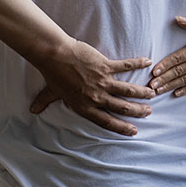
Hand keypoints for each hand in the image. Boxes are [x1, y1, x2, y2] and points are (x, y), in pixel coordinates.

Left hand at [30, 39, 155, 135]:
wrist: (55, 55)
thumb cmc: (52, 74)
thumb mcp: (50, 92)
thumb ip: (44, 103)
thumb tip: (33, 111)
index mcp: (84, 106)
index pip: (106, 120)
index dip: (121, 127)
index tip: (133, 131)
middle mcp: (96, 96)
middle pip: (121, 107)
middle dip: (137, 111)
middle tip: (148, 112)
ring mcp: (102, 81)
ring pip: (127, 90)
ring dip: (141, 92)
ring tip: (152, 94)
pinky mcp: (105, 66)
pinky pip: (125, 66)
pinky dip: (137, 63)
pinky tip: (148, 62)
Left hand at [149, 16, 185, 95]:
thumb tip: (177, 19)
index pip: (177, 58)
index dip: (164, 65)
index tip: (154, 71)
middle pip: (178, 72)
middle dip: (163, 79)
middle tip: (150, 86)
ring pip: (185, 80)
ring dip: (171, 86)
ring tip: (158, 91)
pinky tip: (176, 93)